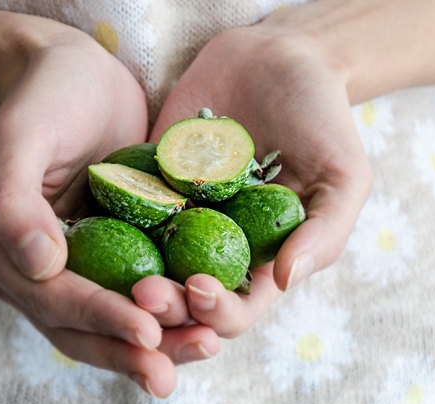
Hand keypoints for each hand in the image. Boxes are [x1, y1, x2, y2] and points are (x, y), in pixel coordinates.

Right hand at [0, 23, 217, 396]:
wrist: (77, 75)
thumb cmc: (48, 95)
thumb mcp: (21, 135)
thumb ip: (13, 201)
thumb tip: (40, 265)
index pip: (52, 297)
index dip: (100, 318)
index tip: (149, 332)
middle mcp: (29, 268)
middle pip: (79, 327)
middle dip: (129, 350)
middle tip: (176, 368)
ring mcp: (68, 265)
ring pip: (108, 322)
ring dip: (153, 345)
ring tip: (201, 348)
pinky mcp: (105, 251)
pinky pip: (132, 293)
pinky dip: (164, 312)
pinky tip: (201, 322)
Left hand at [132, 8, 372, 339]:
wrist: (275, 58)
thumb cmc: (319, 118)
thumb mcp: (342, 175)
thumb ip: (324, 231)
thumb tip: (285, 280)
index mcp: (259, 258)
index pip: (235, 309)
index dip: (216, 313)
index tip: (198, 287)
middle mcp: (213, 245)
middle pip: (182, 298)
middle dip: (164, 306)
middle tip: (144, 291)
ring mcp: (176, 215)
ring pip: (147, 264)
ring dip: (131, 281)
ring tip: (122, 275)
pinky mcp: (147, 182)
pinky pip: (123, 209)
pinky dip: (108, 224)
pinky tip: (91, 229)